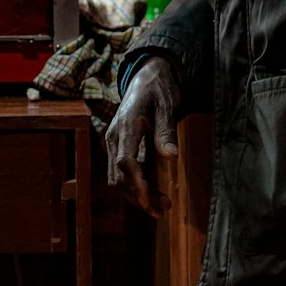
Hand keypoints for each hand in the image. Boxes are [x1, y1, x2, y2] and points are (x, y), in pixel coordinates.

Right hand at [105, 58, 179, 217]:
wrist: (147, 76)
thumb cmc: (158, 89)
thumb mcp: (167, 106)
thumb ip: (167, 131)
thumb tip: (171, 158)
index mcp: (125, 126)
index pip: (125, 160)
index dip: (136, 184)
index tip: (151, 201)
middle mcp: (114, 136)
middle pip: (118, 176)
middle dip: (139, 196)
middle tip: (164, 209)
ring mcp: (114, 143)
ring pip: (117, 179)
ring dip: (136, 196)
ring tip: (162, 207)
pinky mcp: (119, 147)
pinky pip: (121, 173)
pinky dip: (134, 187)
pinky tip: (152, 195)